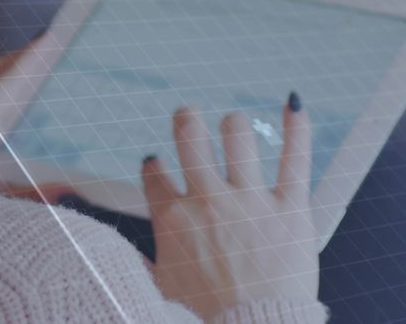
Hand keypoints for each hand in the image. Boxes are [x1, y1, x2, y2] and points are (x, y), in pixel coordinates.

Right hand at [142, 97, 318, 319]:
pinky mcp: (292, 208)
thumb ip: (139, 262)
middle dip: (186, 122)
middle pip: (190, 137)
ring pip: (237, 136)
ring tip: (234, 126)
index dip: (155, 167)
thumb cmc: (203, 319)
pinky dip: (296, 128)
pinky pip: (295, 158)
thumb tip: (109, 252)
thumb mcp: (159, 288)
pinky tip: (294, 103)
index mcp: (173, 219)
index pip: (155, 175)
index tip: (158, 166)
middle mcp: (208, 200)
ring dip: (233, 126)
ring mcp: (250, 200)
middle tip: (189, 119)